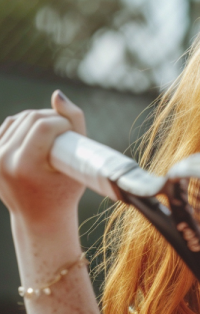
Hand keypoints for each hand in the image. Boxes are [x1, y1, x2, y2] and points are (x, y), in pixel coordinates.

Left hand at [0, 91, 86, 230]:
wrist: (39, 218)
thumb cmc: (64, 194)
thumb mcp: (79, 164)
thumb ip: (74, 124)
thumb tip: (57, 94)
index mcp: (24, 166)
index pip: (43, 125)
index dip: (62, 122)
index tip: (72, 132)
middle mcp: (4, 160)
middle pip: (30, 118)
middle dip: (51, 118)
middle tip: (65, 132)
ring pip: (18, 119)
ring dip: (38, 119)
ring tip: (52, 133)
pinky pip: (8, 126)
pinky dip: (23, 124)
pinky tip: (36, 133)